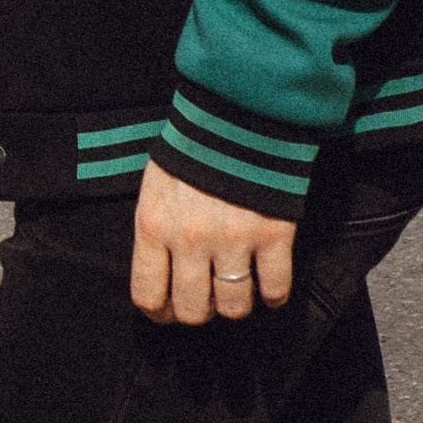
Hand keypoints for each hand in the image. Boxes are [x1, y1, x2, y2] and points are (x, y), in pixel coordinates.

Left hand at [131, 162, 293, 326]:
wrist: (238, 110)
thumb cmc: (192, 146)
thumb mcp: (155, 185)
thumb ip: (155, 230)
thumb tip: (160, 272)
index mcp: (154, 225)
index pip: (148, 295)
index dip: (159, 312)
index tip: (168, 310)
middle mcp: (190, 240)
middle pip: (193, 311)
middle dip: (199, 311)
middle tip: (206, 299)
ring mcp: (234, 240)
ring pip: (234, 307)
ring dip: (235, 304)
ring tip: (236, 287)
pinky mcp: (274, 236)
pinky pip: (275, 289)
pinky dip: (273, 295)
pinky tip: (267, 284)